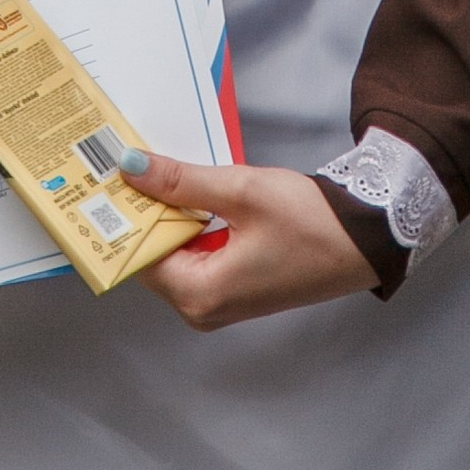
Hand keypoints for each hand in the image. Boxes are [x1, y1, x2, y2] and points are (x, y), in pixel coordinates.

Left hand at [125, 149, 379, 329]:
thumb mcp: (241, 191)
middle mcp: (203, 307)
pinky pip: (194, 253)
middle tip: (122, 162)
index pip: (138, 254)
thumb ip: (182, 182)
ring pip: (173, 251)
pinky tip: (183, 188)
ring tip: (147, 168)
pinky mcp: (234, 286)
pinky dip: (187, 222)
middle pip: (153, 254)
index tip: (104, 176)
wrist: (366, 239)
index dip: (123, 214)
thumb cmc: (310, 222)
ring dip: (165, 213)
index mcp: (200, 295)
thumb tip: (131, 167)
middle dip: (142, 210)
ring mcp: (220, 300)